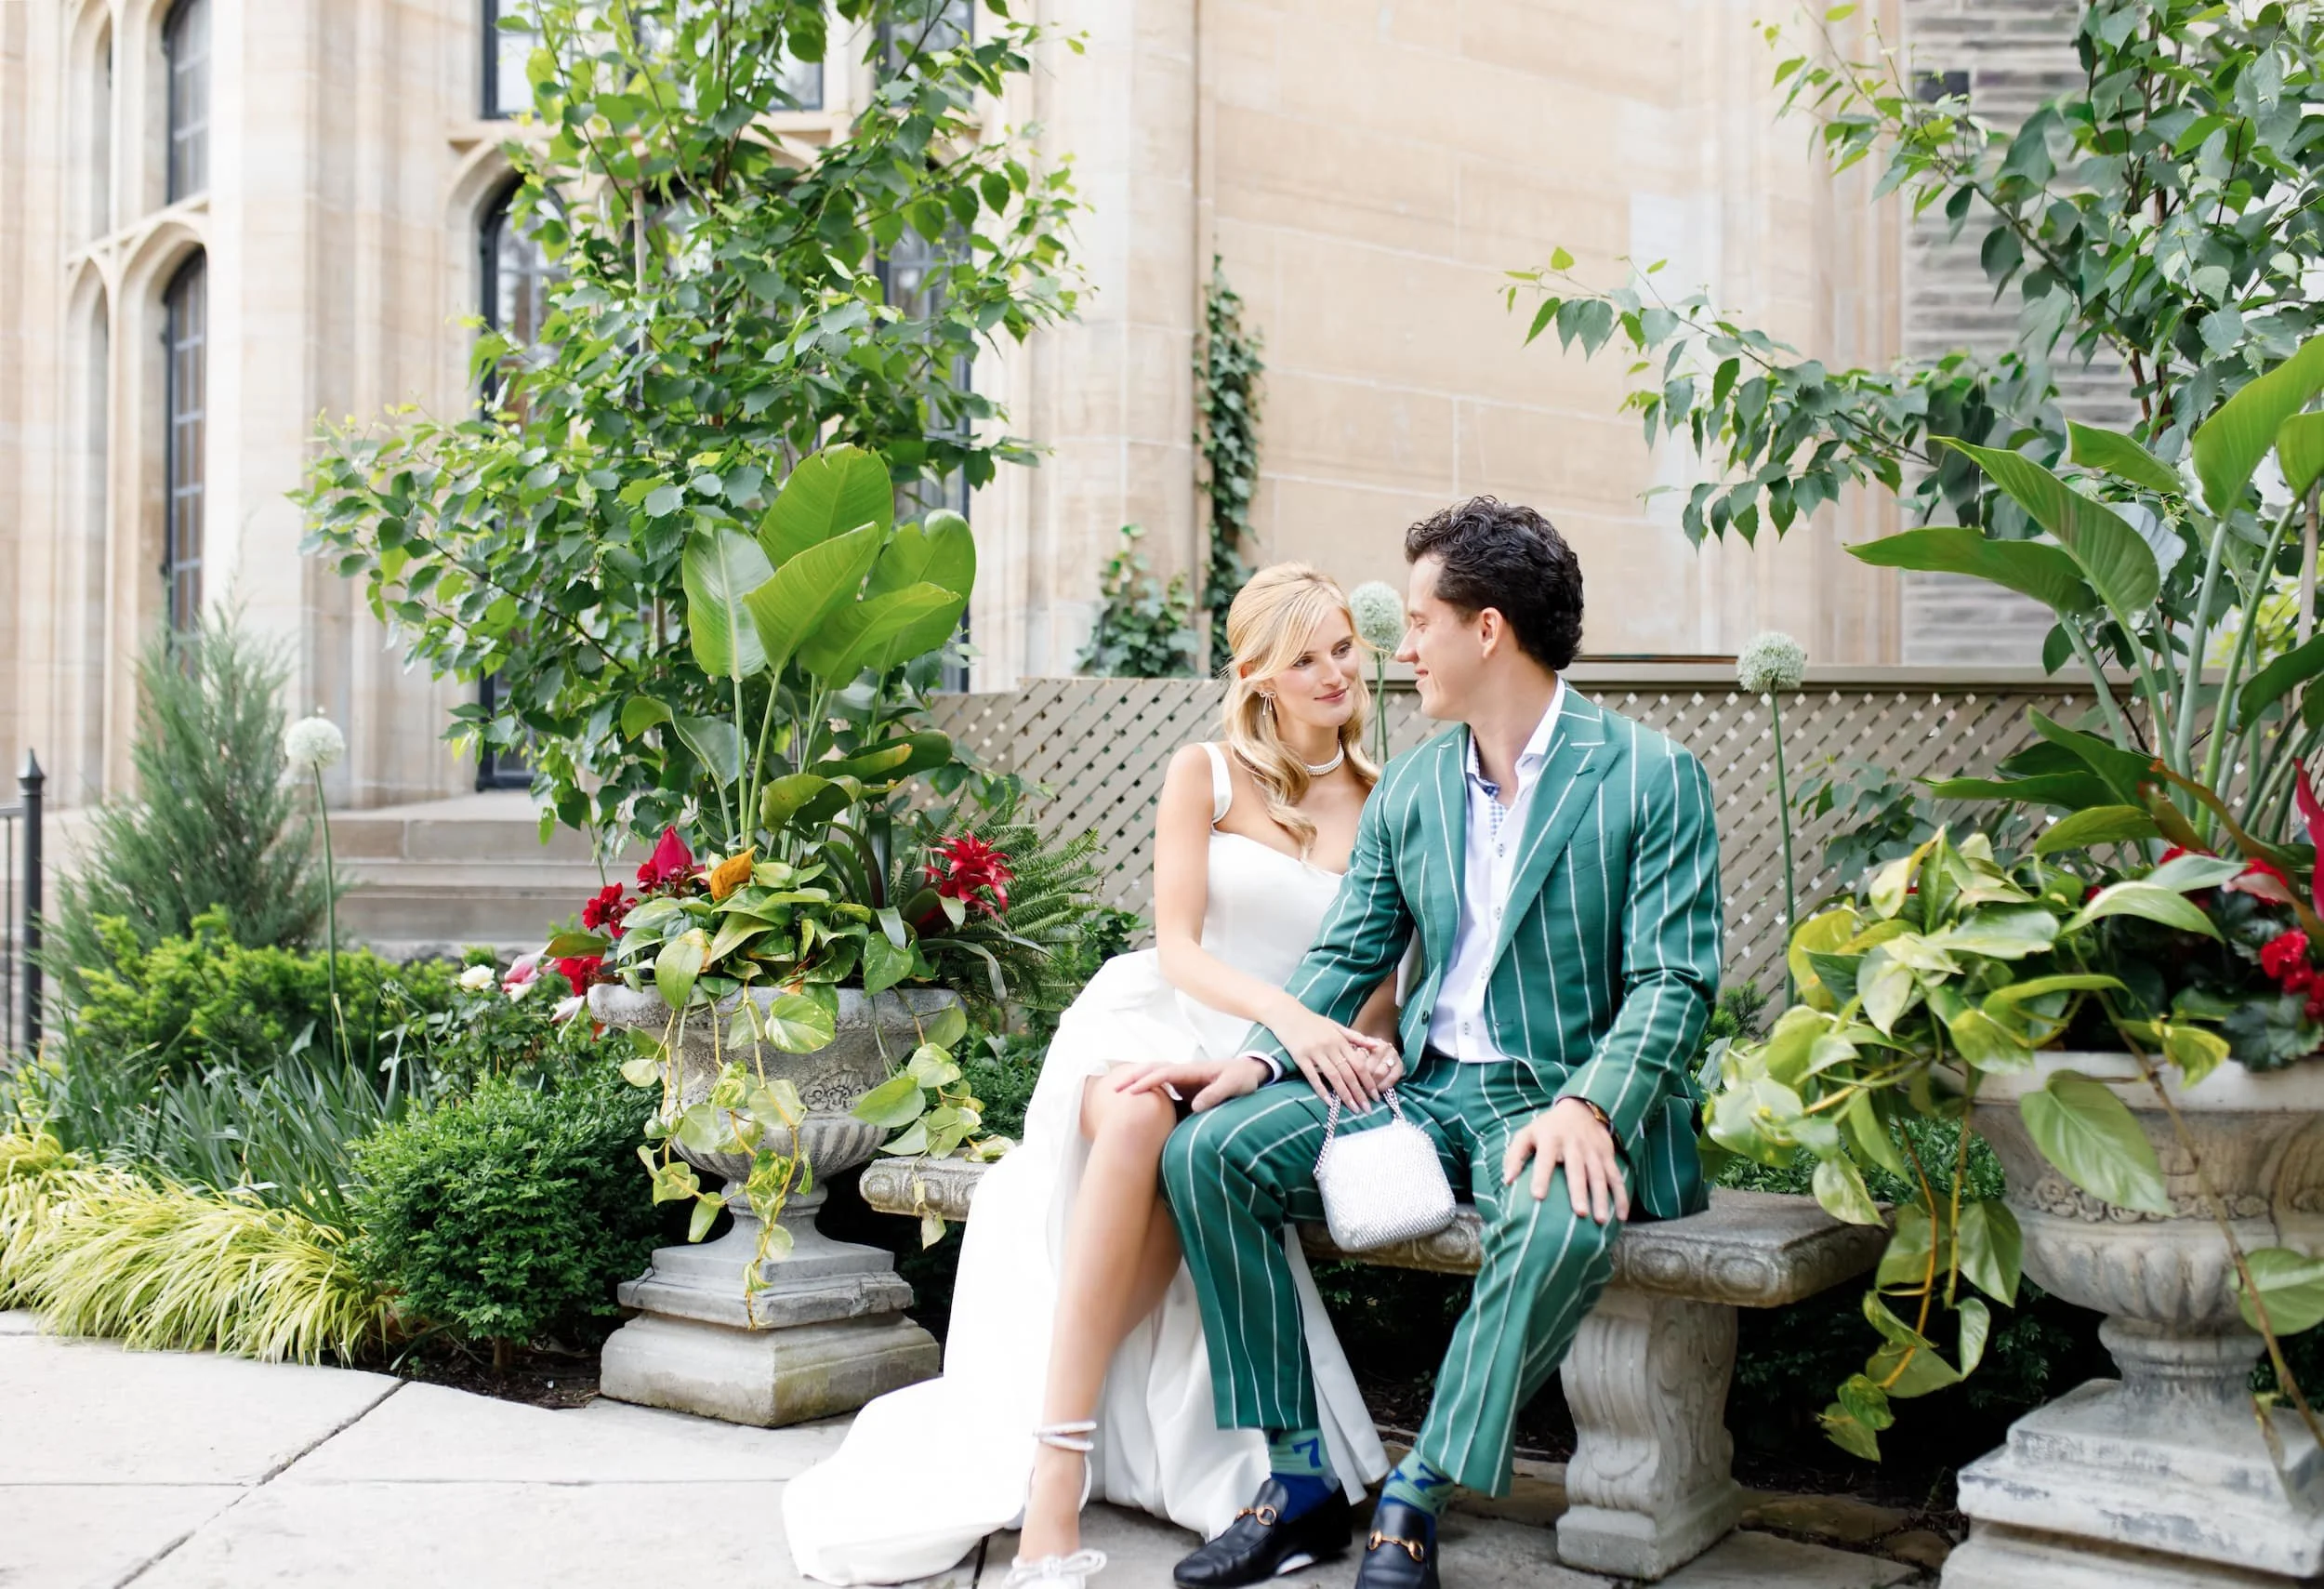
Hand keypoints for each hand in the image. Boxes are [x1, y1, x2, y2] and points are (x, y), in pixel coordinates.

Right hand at [1117, 1054, 1269, 1111]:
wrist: (1250, 1072)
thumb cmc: (1242, 1078)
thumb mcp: (1233, 1085)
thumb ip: (1216, 1094)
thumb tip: (1195, 1106)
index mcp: (1192, 1070)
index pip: (1164, 1073)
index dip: (1147, 1082)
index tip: (1131, 1093)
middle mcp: (1183, 1072)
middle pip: (1151, 1070)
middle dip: (1132, 1077)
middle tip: (1112, 1091)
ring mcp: (1182, 1079)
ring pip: (1153, 1075)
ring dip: (1135, 1081)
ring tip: (1116, 1095)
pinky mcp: (1184, 1087)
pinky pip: (1161, 1086)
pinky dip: (1146, 1089)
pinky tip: (1136, 1102)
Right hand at [1268, 1002, 1392, 1105]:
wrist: (1287, 1014)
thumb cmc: (1312, 1021)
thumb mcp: (1336, 1026)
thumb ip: (1356, 1037)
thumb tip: (1378, 1046)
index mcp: (1340, 1040)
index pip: (1359, 1064)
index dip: (1368, 1081)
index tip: (1375, 1095)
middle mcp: (1330, 1046)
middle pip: (1348, 1073)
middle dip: (1359, 1092)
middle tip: (1367, 1109)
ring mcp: (1315, 1052)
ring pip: (1333, 1076)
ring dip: (1344, 1094)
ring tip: (1353, 1108)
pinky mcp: (1300, 1057)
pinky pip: (1312, 1076)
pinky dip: (1321, 1089)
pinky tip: (1329, 1102)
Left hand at [1502, 1098, 1628, 1223]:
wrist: (1580, 1108)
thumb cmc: (1547, 1129)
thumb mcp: (1527, 1134)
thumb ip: (1514, 1155)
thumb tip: (1507, 1181)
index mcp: (1551, 1139)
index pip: (1545, 1159)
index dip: (1541, 1176)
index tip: (1538, 1196)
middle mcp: (1574, 1144)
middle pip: (1577, 1170)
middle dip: (1579, 1192)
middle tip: (1580, 1213)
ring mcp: (1593, 1150)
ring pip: (1600, 1176)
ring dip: (1602, 1198)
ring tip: (1601, 1220)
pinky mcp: (1607, 1155)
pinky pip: (1617, 1177)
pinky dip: (1621, 1196)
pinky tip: (1621, 1215)